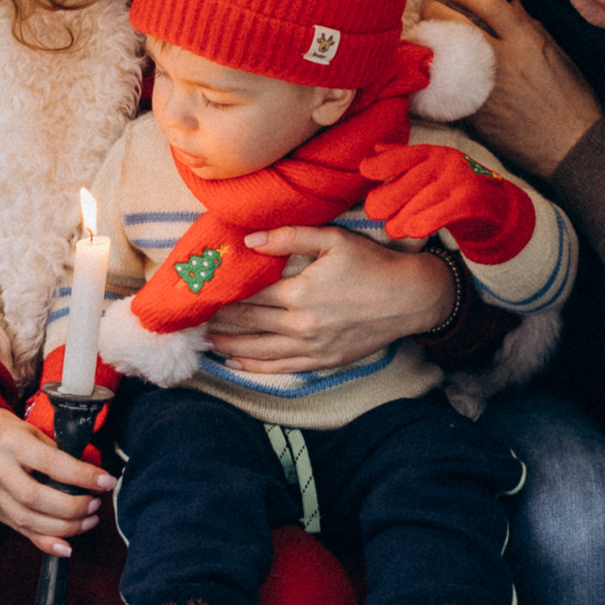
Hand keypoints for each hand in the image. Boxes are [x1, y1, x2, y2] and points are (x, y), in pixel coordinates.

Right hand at [0, 407, 115, 557]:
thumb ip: (59, 454)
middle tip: (96, 504)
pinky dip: (47, 543)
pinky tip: (67, 546)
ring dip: (65, 527)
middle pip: (36, 498)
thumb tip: (92, 478)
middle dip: (72, 507)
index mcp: (11, 444)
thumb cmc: (10, 434)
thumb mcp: (34, 432)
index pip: (50, 464)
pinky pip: (22, 532)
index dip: (82, 476)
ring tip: (89, 520)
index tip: (106, 481)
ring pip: (29, 520)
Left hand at [204, 227, 452, 374]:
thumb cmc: (373, 265)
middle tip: (193, 318)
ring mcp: (312, 347)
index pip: (249, 295)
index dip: (222, 293)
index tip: (201, 291)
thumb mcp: (333, 240)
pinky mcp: (324, 362)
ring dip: (229, 345)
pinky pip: (281, 368)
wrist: (411, 298)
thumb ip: (289, 237)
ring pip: (259, 350)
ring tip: (205, 341)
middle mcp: (301, 325)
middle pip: (249, 322)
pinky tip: (236, 362)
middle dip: (219, 319)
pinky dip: (255, 367)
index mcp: (300, 292)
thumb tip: (248, 241)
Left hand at [360, 143, 535, 262]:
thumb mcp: (429, 168)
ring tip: (392, 229)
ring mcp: (459, 180)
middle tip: (375, 213)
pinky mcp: (470, 201)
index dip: (381, 163)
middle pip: (407, 183)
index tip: (365, 171)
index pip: (402, 155)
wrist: (496, 206)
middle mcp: (445, 162)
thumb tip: (374, 150)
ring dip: (400, 220)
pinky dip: (421, 225)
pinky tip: (412, 231)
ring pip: (420, 203)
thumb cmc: (452, 187)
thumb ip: (402, 159)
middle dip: (386, 200)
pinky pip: (438, 215)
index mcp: (432, 152)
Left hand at [421, 0, 603, 180]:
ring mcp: (482, 86)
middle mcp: (501, 59)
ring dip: (426, 39)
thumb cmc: (572, 101)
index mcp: (525, 41)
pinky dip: (429, 73)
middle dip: (434, 10)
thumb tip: (512, 3)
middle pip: (453, 21)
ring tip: (425, 36)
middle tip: (431, 11)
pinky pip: (439, 86)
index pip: (486, 1)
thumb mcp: (559, 56)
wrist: (571, 147)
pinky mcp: (471, 112)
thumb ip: (532, 28)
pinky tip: (425, 68)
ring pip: (439, 51)